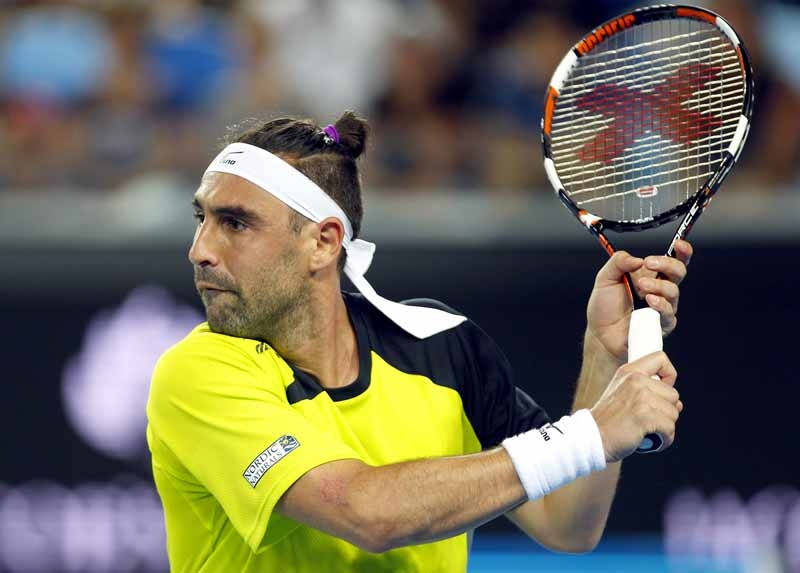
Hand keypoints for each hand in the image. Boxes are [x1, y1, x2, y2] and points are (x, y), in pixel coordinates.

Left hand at [587, 239, 692, 360]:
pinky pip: (668, 313)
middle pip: (678, 272)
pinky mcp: (661, 324)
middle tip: (649, 263)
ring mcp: (662, 307)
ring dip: (658, 285)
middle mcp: (659, 290)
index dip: (681, 251)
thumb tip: (636, 259)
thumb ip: (618, 262)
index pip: (672, 261)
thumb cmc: (605, 307)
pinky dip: (660, 304)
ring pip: (673, 291)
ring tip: (641, 286)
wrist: (600, 334)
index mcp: (649, 275)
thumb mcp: (605, 278)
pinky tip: (649, 301)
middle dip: (667, 264)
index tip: (678, 244)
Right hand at [590, 351, 681, 462]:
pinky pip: (670, 429)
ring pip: (673, 414)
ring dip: (664, 428)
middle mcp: (635, 381)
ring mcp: (641, 398)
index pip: (660, 359)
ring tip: (646, 431)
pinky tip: (649, 441)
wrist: (591, 438)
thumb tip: (678, 404)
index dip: (669, 376)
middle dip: (665, 411)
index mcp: (629, 372)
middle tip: (647, 420)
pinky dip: (664, 440)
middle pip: (673, 394)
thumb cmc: (607, 421)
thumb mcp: (621, 394)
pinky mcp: (645, 416)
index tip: (663, 390)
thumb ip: (647, 392)